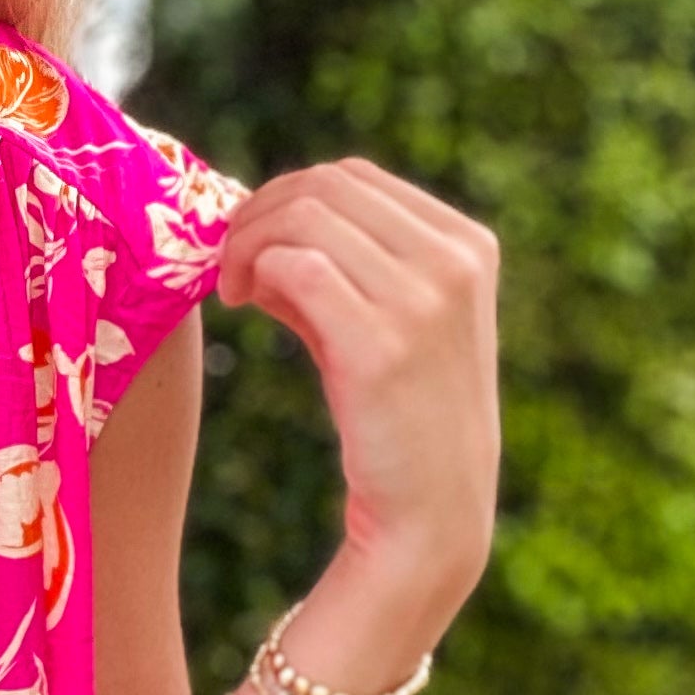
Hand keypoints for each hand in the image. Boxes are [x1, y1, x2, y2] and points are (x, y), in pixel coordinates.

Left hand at [219, 157, 499, 653]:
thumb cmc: (397, 421)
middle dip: (258, 214)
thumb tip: (259, 221)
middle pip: (324, 186)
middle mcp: (456, 260)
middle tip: (227, 265)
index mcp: (466, 245)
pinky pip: (296, 267)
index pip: (353, 177)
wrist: (429, 517)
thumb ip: (338, 266)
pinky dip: (255, 273)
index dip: (286, 198)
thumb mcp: (382, 324)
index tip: (254, 247)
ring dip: (248, 243)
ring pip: (304, 217)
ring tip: (234, 290)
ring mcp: (426, 299)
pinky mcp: (383, 343)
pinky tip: (242, 304)